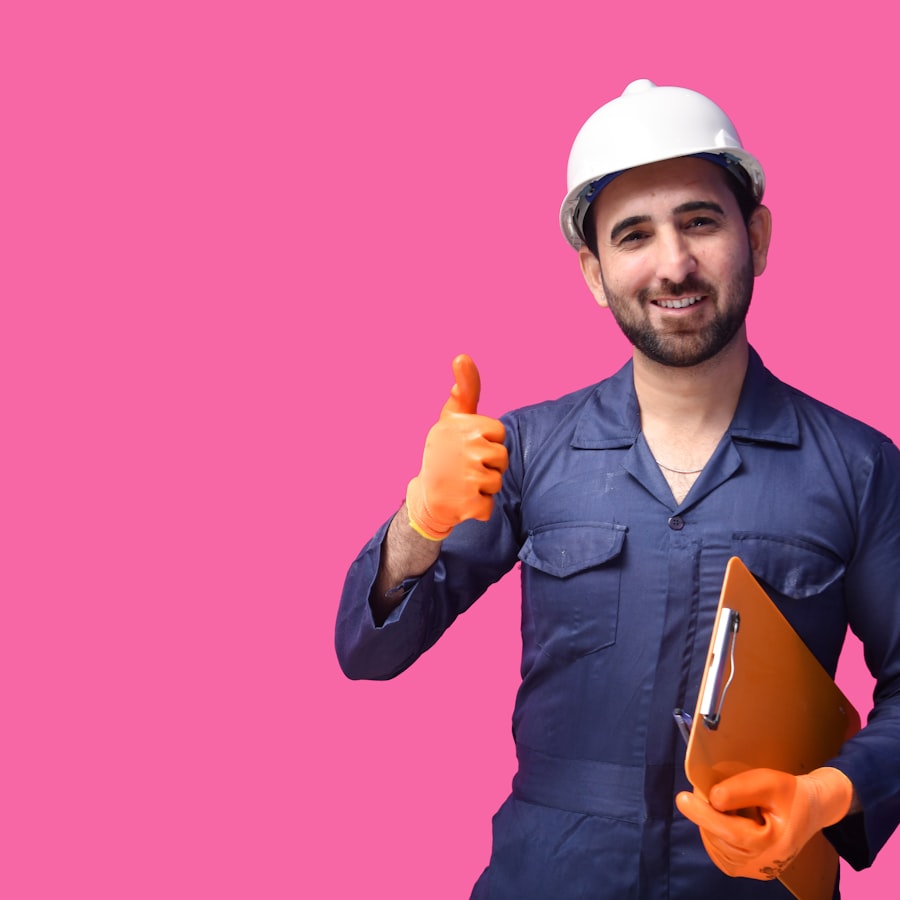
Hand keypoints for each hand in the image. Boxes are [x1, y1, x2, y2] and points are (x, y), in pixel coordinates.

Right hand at [405, 355, 507, 540]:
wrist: (425, 496)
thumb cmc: (444, 452)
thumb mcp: (451, 419)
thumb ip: (465, 391)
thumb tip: (462, 356)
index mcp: (463, 426)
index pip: (499, 434)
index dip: (487, 442)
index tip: (467, 446)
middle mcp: (465, 449)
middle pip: (502, 458)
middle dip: (488, 466)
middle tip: (464, 468)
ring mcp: (467, 477)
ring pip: (497, 481)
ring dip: (484, 487)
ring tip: (462, 483)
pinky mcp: (469, 504)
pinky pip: (489, 506)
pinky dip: (478, 508)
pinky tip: (460, 501)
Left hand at [675, 767, 853, 879]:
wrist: (809, 810)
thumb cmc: (789, 794)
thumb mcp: (769, 782)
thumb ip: (741, 790)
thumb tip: (713, 799)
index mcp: (774, 844)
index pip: (731, 832)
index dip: (704, 814)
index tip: (682, 798)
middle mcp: (763, 865)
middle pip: (720, 839)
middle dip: (704, 813)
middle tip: (699, 790)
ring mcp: (754, 871)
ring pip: (716, 846)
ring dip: (709, 822)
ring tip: (720, 804)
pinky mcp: (747, 870)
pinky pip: (719, 852)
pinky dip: (713, 833)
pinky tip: (720, 818)